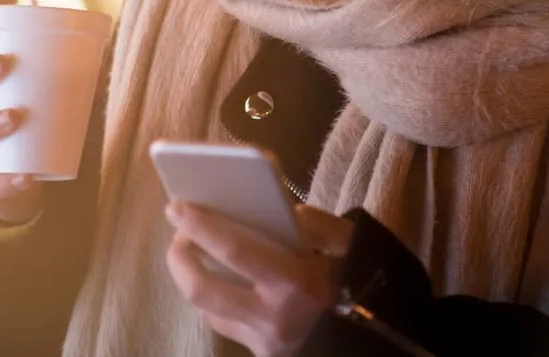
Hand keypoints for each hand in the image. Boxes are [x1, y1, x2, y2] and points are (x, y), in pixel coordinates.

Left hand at [165, 202, 355, 356]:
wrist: (372, 328)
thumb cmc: (354, 275)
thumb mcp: (345, 241)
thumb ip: (313, 220)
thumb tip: (275, 208)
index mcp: (296, 284)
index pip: (236, 251)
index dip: (201, 227)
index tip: (176, 206)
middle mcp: (274, 318)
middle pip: (204, 289)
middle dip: (180, 256)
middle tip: (177, 228)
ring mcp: (263, 341)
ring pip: (205, 308)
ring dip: (188, 275)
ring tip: (187, 247)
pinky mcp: (258, 353)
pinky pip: (220, 322)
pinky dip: (209, 295)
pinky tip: (210, 273)